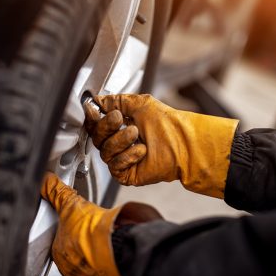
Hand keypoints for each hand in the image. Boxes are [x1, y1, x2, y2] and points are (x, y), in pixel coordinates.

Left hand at [41, 172, 160, 275]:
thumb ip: (56, 192)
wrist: (112, 244)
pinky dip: (103, 265)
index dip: (68, 231)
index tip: (77, 225)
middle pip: (72, 254)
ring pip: (86, 264)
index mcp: (58, 251)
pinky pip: (100, 275)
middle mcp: (69, 267)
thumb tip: (46, 180)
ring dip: (91, 255)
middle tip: (89, 232)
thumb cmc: (89, 230)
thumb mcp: (69, 204)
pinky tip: (107, 253)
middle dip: (80, 243)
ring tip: (99, 242)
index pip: (58, 242)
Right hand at [90, 94, 238, 197]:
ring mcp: (121, 159)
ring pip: (104, 152)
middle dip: (106, 126)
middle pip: (96, 137)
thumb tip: (97, 100)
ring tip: (137, 133)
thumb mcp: (139, 104)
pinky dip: (128, 156)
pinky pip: (115, 166)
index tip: (94, 110)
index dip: (93, 117)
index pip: (96, 124)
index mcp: (119, 127)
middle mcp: (118, 144)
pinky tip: (143, 150)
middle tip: (119, 118)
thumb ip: (116, 101)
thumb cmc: (166, 123)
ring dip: (120, 140)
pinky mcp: (126, 174)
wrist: (183, 142)